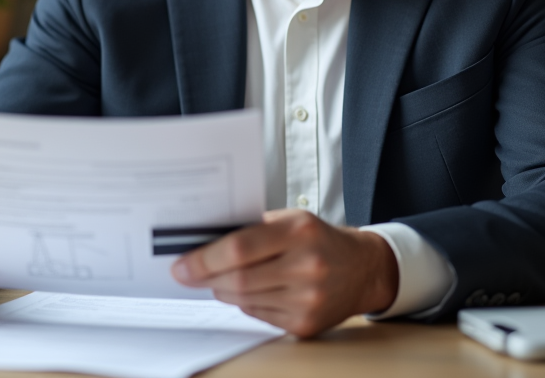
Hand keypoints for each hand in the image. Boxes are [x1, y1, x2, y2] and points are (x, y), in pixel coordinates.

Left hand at [170, 208, 397, 337]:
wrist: (364, 269)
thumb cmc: (319, 239)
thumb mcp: (291, 219)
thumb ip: (252, 228)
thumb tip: (202, 242)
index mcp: (300, 230)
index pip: (240, 248)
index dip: (204, 259)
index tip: (181, 265)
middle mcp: (307, 265)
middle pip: (238, 279)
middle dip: (206, 278)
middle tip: (187, 274)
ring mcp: (309, 299)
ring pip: (245, 300)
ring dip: (223, 290)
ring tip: (218, 279)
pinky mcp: (307, 324)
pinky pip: (259, 316)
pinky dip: (245, 304)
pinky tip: (249, 291)